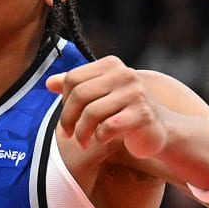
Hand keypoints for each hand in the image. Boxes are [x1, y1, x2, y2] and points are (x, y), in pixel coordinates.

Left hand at [48, 57, 172, 157]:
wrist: (160, 130)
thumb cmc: (124, 113)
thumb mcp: (100, 96)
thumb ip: (77, 88)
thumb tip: (48, 83)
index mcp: (111, 65)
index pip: (73, 78)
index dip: (63, 102)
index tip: (66, 119)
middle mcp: (124, 74)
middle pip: (79, 95)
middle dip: (68, 119)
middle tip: (68, 135)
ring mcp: (135, 93)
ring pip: (91, 112)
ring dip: (82, 133)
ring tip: (83, 143)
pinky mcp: (142, 114)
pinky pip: (108, 127)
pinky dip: (100, 137)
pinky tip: (103, 140)